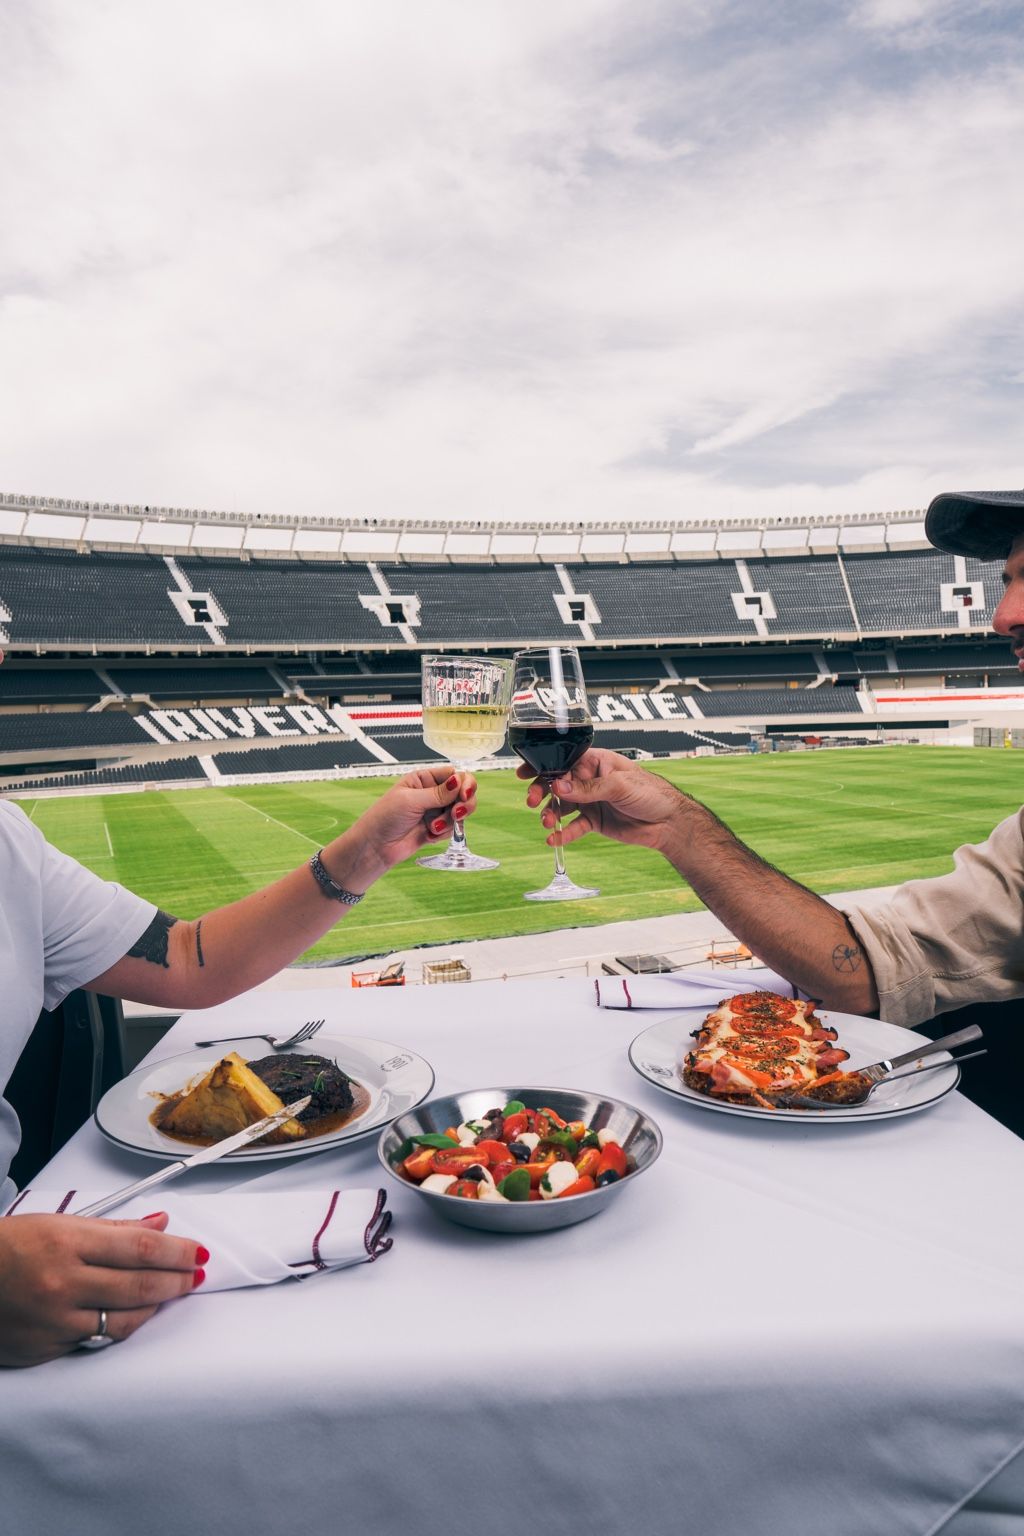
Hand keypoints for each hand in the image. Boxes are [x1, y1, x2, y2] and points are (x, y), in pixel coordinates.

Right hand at [0, 1212, 204, 1368]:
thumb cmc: (8, 1247)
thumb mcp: (60, 1223)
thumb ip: (114, 1227)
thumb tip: (159, 1224)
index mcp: (67, 1242)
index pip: (140, 1248)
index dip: (177, 1251)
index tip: (197, 1252)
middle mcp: (62, 1282)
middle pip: (140, 1286)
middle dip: (177, 1280)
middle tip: (195, 1275)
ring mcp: (54, 1320)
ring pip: (125, 1319)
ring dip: (156, 1306)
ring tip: (170, 1292)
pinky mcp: (46, 1348)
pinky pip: (97, 1339)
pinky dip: (121, 1325)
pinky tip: (133, 1314)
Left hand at [334, 765, 477, 886]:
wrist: (375, 847)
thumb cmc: (385, 817)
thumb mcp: (411, 801)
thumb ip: (438, 793)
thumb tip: (459, 781)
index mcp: (424, 779)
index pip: (454, 775)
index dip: (464, 783)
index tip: (464, 795)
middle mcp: (432, 793)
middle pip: (463, 793)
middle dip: (464, 804)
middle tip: (457, 814)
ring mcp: (435, 812)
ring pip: (459, 812)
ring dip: (450, 821)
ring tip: (434, 827)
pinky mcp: (436, 829)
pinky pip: (452, 829)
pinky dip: (443, 833)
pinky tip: (428, 835)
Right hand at [519, 748, 683, 852]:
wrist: (669, 823)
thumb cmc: (652, 793)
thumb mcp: (620, 785)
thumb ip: (589, 788)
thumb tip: (559, 787)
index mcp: (597, 762)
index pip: (565, 761)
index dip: (544, 766)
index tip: (525, 773)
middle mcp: (590, 780)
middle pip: (558, 784)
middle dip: (542, 792)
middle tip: (533, 801)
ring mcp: (591, 801)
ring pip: (563, 806)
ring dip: (551, 814)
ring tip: (547, 822)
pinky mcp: (594, 822)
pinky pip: (574, 827)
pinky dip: (563, 833)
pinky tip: (553, 839)